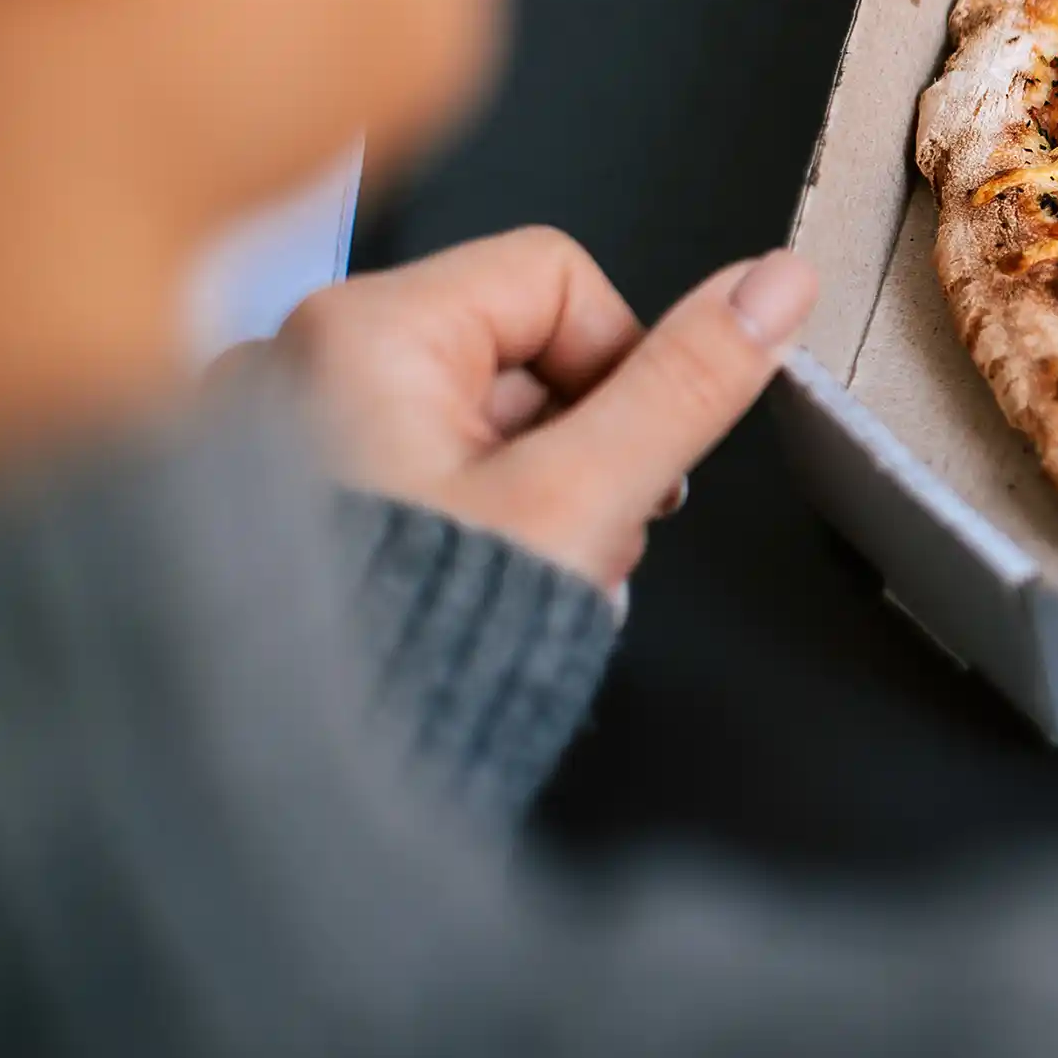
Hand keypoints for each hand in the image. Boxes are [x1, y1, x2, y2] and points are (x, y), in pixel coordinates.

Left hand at [257, 227, 817, 592]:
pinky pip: (413, 468)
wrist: (295, 782)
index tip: (633, 450)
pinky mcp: (288, 499)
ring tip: (525, 572)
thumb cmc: (404, 644)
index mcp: (361, 331)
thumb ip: (685, 385)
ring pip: (470, 419)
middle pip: (516, 353)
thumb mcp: (582, 500)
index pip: (555, 276)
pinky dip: (465, 519)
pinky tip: (472, 587)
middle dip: (579, 446)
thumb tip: (772, 286)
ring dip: (531, 491)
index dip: (624, 360)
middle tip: (579, 530)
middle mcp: (299, 362)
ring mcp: (284, 433)